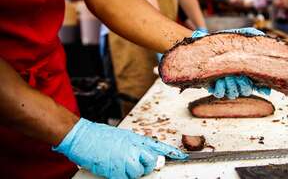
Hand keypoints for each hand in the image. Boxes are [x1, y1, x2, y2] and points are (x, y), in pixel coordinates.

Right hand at [53, 119, 187, 178]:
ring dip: (132, 172)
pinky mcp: (116, 170)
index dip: (172, 152)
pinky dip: (121, 176)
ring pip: (139, 172)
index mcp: (135, 138)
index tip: (182, 156)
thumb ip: (134, 145)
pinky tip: (114, 169)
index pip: (159, 146)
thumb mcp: (122, 136)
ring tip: (120, 165)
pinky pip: (126, 178)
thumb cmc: (99, 136)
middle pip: (152, 161)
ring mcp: (125, 158)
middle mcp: (134, 147)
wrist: (83, 136)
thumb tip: (143, 153)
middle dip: (146, 166)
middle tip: (136, 165)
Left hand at [191, 28, 270, 98]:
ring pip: (233, 93)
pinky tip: (219, 80)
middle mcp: (238, 80)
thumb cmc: (228, 40)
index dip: (263, 88)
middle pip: (246, 90)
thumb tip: (262, 37)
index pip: (259, 84)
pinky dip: (220, 89)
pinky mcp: (213, 86)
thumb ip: (254, 34)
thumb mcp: (243, 35)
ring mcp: (226, 84)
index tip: (264, 89)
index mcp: (248, 70)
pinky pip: (219, 93)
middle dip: (244, 85)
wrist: (208, 42)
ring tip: (227, 78)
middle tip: (239, 77)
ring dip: (232, 87)